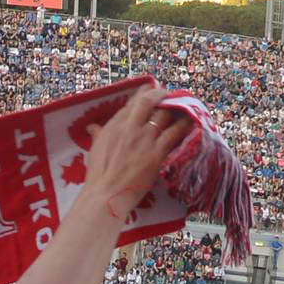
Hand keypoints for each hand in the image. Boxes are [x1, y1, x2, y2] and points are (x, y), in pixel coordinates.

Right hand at [80, 84, 192, 218]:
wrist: (107, 194)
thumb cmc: (98, 175)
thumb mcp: (94, 149)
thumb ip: (97, 134)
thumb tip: (92, 127)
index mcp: (115, 125)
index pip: (133, 102)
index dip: (145, 93)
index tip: (152, 89)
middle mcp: (131, 127)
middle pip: (150, 102)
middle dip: (161, 95)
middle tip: (169, 94)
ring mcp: (146, 139)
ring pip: (165, 115)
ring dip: (175, 108)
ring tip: (184, 106)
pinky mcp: (158, 152)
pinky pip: (175, 133)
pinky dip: (184, 126)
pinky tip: (192, 122)